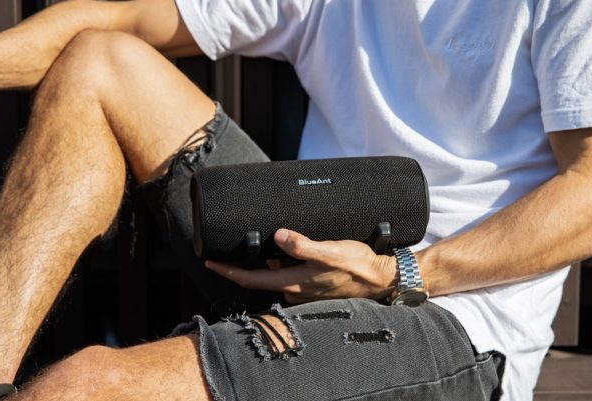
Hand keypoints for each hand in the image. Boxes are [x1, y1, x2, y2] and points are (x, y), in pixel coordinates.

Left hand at [205, 228, 395, 303]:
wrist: (381, 278)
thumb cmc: (357, 265)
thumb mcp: (330, 251)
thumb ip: (304, 246)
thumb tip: (278, 237)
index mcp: (293, 282)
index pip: (251, 280)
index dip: (228, 271)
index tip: (210, 262)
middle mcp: (295, 290)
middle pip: (259, 278)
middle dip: (243, 264)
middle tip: (231, 246)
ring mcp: (304, 290)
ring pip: (276, 274)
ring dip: (268, 261)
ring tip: (269, 239)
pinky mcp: (313, 286)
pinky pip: (290, 274)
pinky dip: (283, 263)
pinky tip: (289, 249)